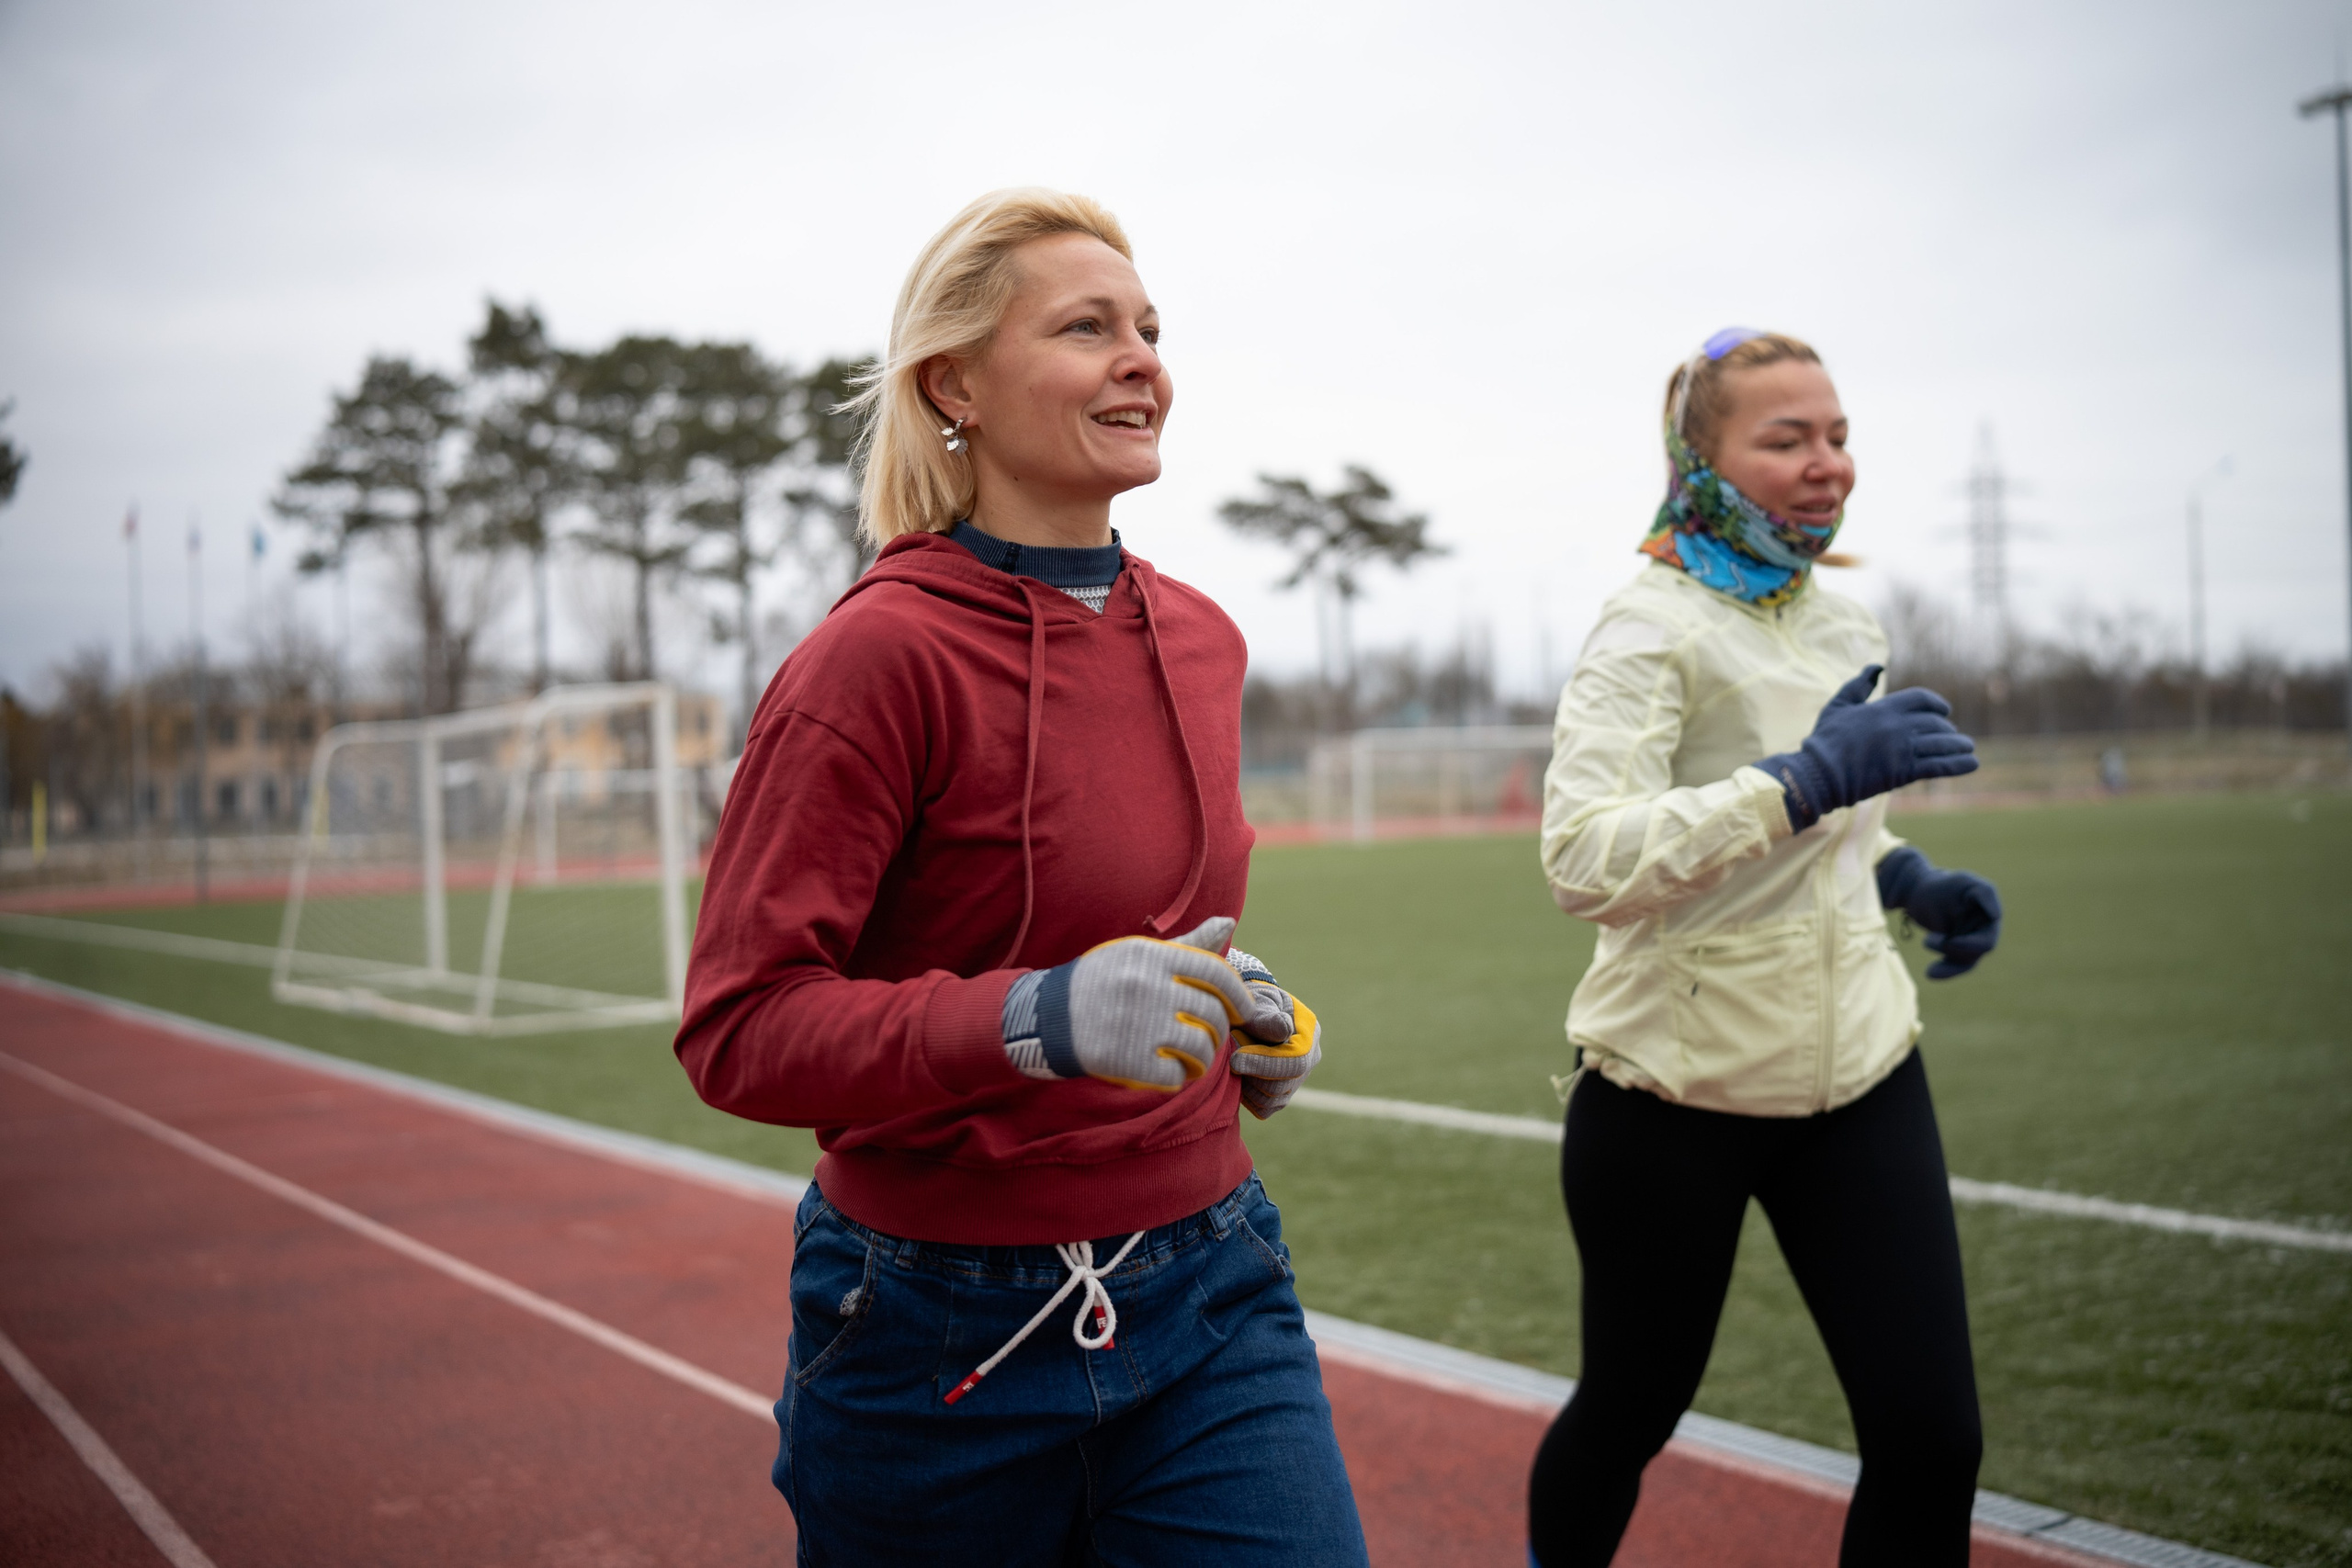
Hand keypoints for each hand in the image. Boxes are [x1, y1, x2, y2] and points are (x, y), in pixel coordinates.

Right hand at [1001, 917, 1255, 1091]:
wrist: (1047, 1017)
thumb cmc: (1102, 981)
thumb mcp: (1139, 954)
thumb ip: (1187, 944)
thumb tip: (1228, 922)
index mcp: (1151, 956)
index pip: (1215, 973)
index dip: (1239, 995)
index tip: (1243, 1011)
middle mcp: (1146, 988)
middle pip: (1211, 1014)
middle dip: (1219, 1031)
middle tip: (1211, 1038)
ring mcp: (1136, 1025)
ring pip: (1199, 1048)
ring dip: (1204, 1058)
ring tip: (1196, 1058)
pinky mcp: (1126, 1061)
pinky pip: (1175, 1075)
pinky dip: (1179, 1076)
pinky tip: (1171, 1071)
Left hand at [1224, 947, 1322, 1119]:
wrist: (1245, 1014)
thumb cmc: (1250, 1003)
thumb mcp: (1257, 1002)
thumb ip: (1266, 1018)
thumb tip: (1284, 1030)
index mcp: (1309, 1033)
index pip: (1296, 1060)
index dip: (1264, 1063)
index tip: (1235, 1059)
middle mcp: (1310, 1059)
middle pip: (1283, 1085)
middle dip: (1251, 1074)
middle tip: (1229, 1057)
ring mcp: (1297, 1079)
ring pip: (1272, 1100)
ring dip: (1247, 1084)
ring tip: (1234, 1061)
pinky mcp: (1281, 1095)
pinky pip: (1264, 1109)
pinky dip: (1248, 1097)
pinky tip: (1239, 1076)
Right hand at [1755, 665, 1978, 830]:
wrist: (1820, 773)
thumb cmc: (1825, 739)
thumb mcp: (1839, 705)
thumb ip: (1859, 684)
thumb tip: (1877, 666)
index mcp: (1884, 707)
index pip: (1921, 699)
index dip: (1937, 704)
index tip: (1945, 712)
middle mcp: (1898, 726)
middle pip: (1935, 723)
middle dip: (1947, 729)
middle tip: (1953, 735)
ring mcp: (1904, 749)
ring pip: (1941, 744)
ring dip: (1958, 746)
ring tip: (1968, 748)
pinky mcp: (1905, 772)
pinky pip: (1940, 766)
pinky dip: (1959, 764)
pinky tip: (1973, 764)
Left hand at [1878, 847, 2001, 979]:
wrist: (1920, 891)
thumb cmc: (1943, 884)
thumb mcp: (1963, 881)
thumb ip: (1984, 893)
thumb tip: (1997, 916)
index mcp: (1990, 917)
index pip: (1988, 940)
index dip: (1969, 945)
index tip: (1951, 940)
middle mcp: (1984, 931)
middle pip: (1975, 955)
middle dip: (1951, 949)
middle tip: (1928, 940)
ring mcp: (1971, 941)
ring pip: (1966, 962)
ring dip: (1947, 961)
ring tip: (1926, 945)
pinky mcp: (1957, 949)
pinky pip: (1956, 965)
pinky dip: (1945, 970)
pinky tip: (1929, 973)